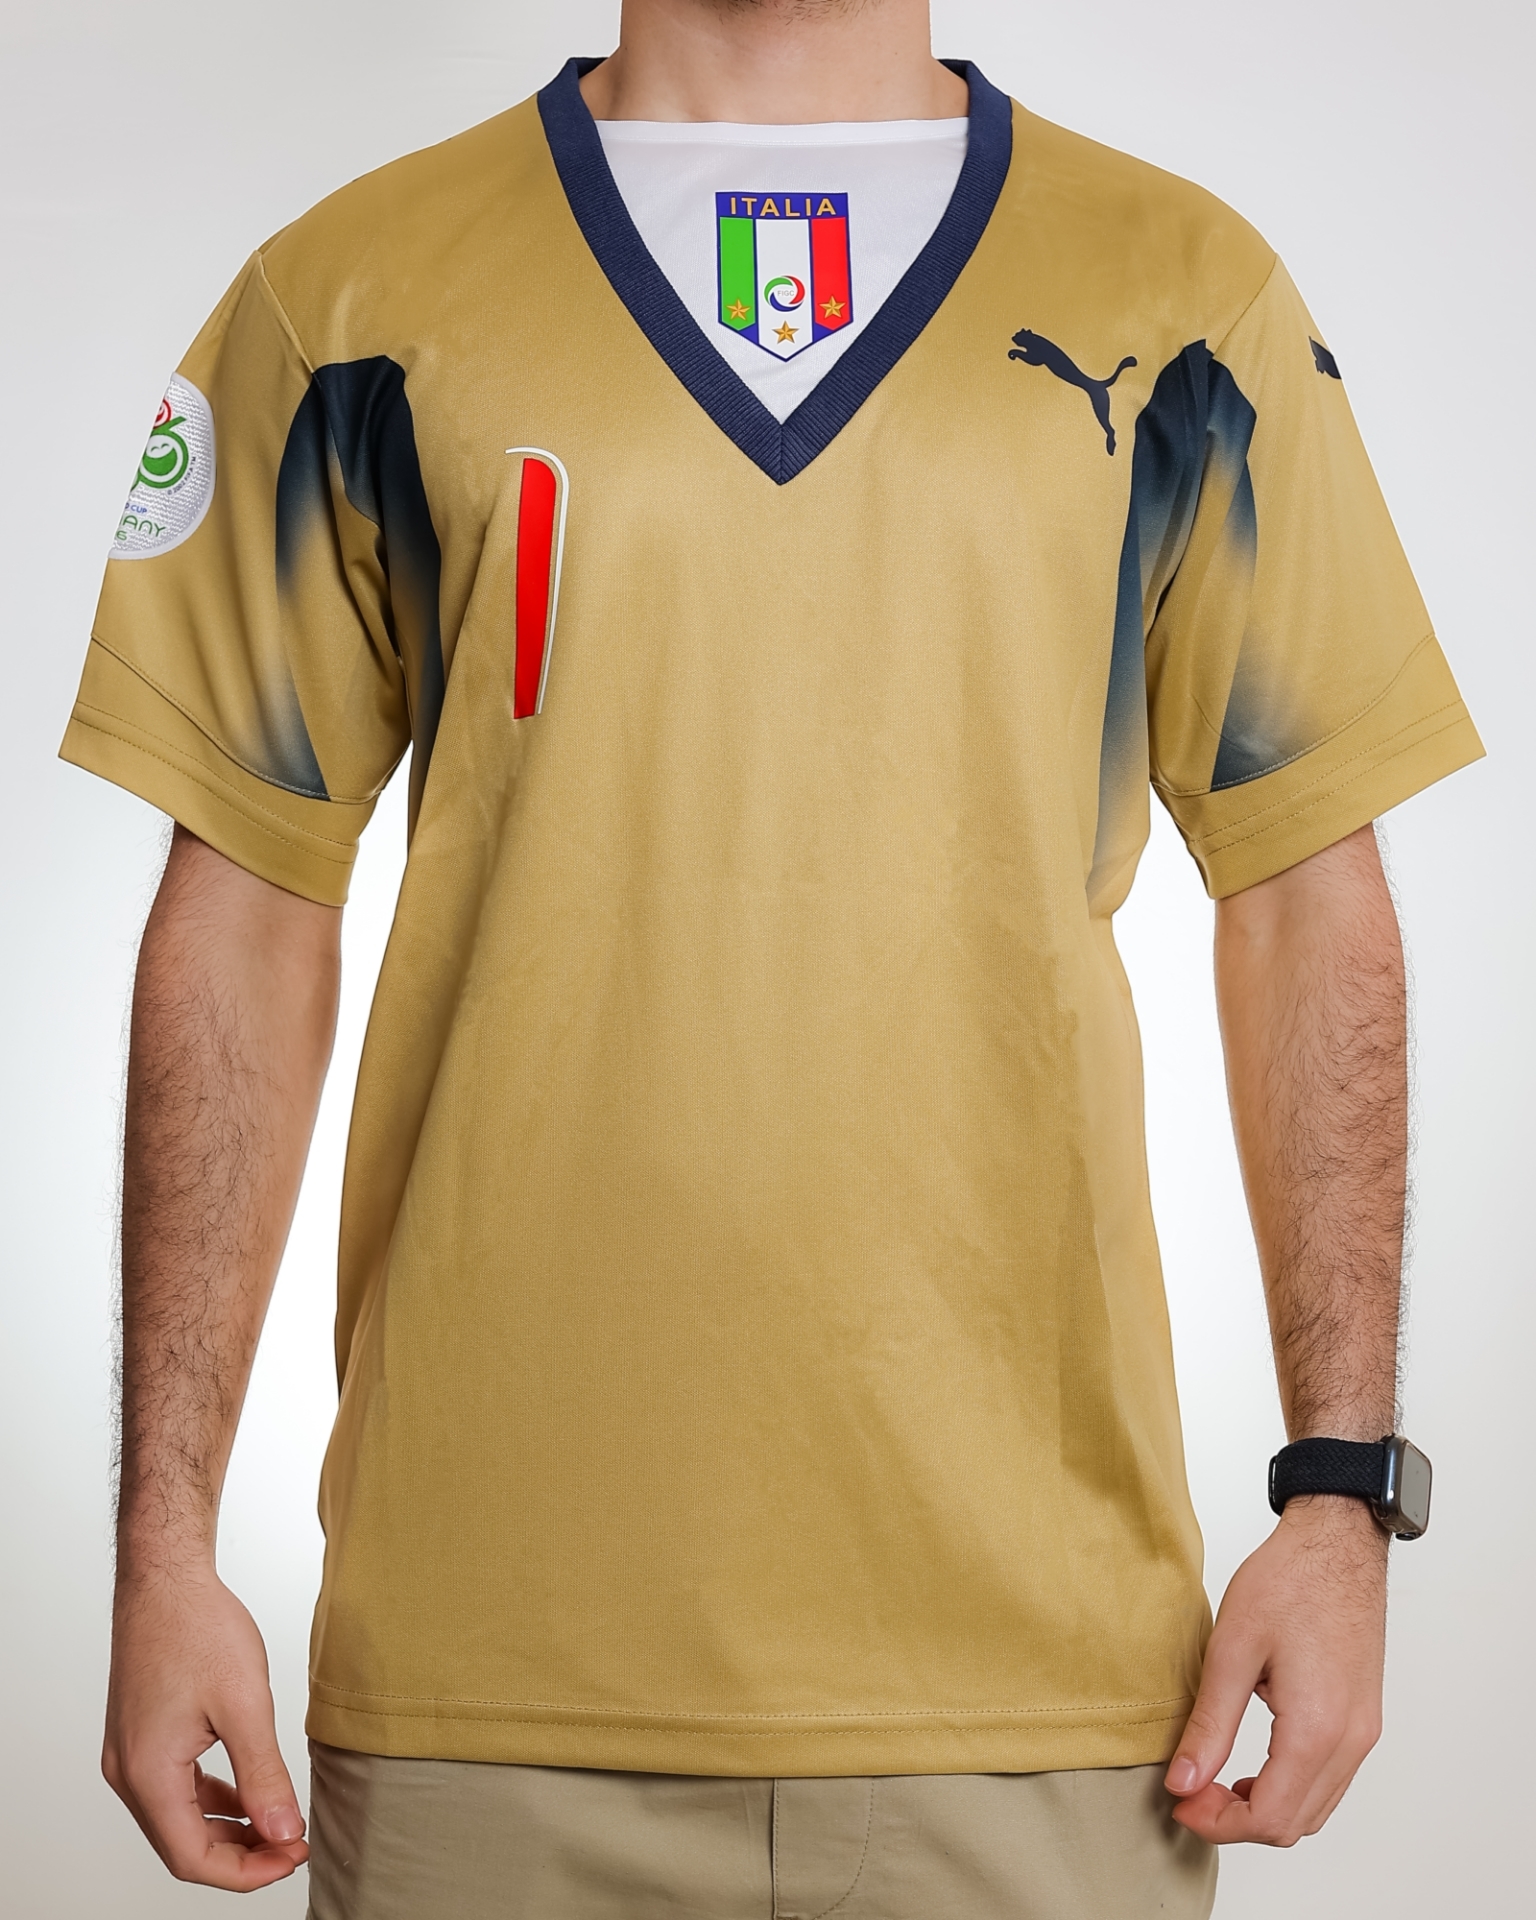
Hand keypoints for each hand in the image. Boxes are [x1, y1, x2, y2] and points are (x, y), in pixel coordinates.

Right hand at [102, 1565, 307, 1888]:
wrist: (166, 1580)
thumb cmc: (198, 1628)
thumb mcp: (246, 1704)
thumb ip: (264, 1776)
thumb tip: (285, 1832)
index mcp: (148, 1774)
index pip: (192, 1858)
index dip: (247, 1871)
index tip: (293, 1857)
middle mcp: (129, 1773)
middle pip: (182, 1846)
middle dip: (241, 1854)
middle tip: (293, 1845)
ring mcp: (130, 1756)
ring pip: (178, 1820)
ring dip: (227, 1829)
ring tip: (278, 1824)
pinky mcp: (141, 1738)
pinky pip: (174, 1790)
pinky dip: (212, 1801)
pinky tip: (247, 1795)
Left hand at [1164, 1496, 1387, 1844]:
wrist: (1338, 1542)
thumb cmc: (1288, 1582)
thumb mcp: (1232, 1649)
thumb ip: (1210, 1724)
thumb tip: (1183, 1782)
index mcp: (1317, 1728)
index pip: (1269, 1818)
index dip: (1218, 1823)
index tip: (1180, 1803)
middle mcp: (1351, 1741)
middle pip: (1294, 1824)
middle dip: (1237, 1821)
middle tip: (1191, 1791)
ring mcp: (1363, 1732)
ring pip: (1315, 1809)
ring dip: (1265, 1808)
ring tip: (1215, 1779)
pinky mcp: (1364, 1719)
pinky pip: (1330, 1780)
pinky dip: (1290, 1788)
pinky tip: (1253, 1764)